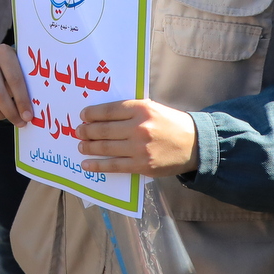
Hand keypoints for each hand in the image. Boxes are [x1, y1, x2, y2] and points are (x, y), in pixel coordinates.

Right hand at [0, 44, 32, 123]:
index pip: (14, 79)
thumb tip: (29, 112)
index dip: (22, 100)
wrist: (1, 62)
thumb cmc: (19, 68)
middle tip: (21, 122)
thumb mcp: (25, 69)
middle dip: (11, 112)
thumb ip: (29, 84)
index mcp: (3, 53)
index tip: (29, 116)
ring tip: (11, 117)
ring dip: (0, 115)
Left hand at [76, 99, 198, 176]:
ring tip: (81, 146)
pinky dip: (97, 165)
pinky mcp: (142, 165)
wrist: (195, 144)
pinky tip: (87, 164)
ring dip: (89, 147)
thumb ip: (130, 110)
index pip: (109, 110)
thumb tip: (101, 115)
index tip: (83, 115)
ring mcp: (140, 148)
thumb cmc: (170, 124)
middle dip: (87, 131)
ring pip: (106, 147)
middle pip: (104, 129)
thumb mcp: (152, 108)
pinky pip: (114, 165)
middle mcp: (140, 127)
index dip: (92, 113)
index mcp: (142, 109)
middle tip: (78, 131)